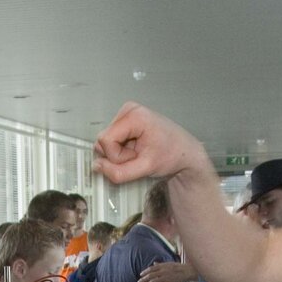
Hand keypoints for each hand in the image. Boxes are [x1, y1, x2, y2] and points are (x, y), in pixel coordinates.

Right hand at [93, 102, 213, 185]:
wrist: (185, 152)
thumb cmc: (172, 155)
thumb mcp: (145, 168)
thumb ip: (119, 171)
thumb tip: (97, 166)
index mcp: (134, 115)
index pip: (105, 140)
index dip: (117, 156)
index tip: (136, 158)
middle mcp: (128, 110)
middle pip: (104, 140)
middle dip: (118, 155)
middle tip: (139, 156)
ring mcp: (126, 114)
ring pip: (106, 142)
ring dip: (121, 154)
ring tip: (140, 152)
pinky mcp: (126, 121)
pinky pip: (112, 140)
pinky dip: (123, 150)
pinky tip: (138, 149)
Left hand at [138, 261, 198, 281]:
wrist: (187, 271)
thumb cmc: (179, 267)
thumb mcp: (169, 263)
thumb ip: (161, 264)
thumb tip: (154, 264)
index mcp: (163, 266)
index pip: (151, 269)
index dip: (145, 272)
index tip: (141, 274)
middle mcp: (163, 271)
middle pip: (151, 275)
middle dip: (143, 279)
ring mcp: (166, 278)